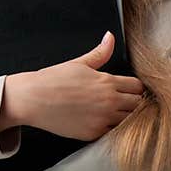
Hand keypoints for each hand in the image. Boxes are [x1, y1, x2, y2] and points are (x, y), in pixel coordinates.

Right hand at [0, 31, 143, 140]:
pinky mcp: (93, 133)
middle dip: (132, 103)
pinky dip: (110, 128)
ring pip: (129, 121)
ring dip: (123, 117)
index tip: (126, 90)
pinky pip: (113, 133)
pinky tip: (99, 121)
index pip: (138, 87)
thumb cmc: (52, 80)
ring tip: (110, 112)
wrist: (32, 99)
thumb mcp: (78, 64)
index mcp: (107, 82)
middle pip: (138, 105)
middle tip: (120, 102)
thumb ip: (99, 53)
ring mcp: (102, 119)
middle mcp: (108, 101)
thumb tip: (109, 37)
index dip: (133, 88)